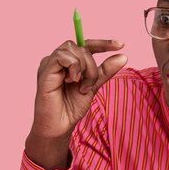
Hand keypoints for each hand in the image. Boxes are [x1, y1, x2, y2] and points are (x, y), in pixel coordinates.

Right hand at [25, 39, 126, 169]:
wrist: (59, 126)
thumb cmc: (72, 107)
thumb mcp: (93, 86)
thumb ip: (105, 71)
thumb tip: (123, 56)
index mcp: (69, 63)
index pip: (86, 45)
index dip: (103, 43)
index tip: (121, 45)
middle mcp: (58, 60)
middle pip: (81, 47)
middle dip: (92, 65)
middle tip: (90, 85)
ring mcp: (50, 63)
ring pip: (72, 48)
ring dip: (84, 67)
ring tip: (81, 86)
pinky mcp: (45, 69)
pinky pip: (62, 56)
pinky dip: (73, 67)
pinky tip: (72, 81)